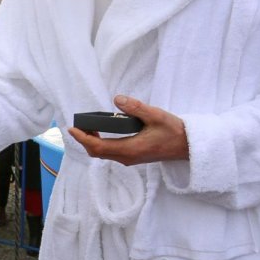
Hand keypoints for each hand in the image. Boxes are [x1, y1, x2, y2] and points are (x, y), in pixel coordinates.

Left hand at [67, 95, 188, 165]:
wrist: (187, 146)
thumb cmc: (173, 131)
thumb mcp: (155, 115)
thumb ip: (135, 108)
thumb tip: (117, 100)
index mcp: (130, 149)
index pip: (98, 147)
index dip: (82, 138)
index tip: (72, 128)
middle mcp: (127, 157)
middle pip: (97, 152)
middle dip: (84, 140)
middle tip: (78, 125)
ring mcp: (130, 158)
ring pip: (104, 153)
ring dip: (92, 142)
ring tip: (88, 126)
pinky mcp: (134, 156)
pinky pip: (111, 152)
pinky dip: (101, 143)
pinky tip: (102, 132)